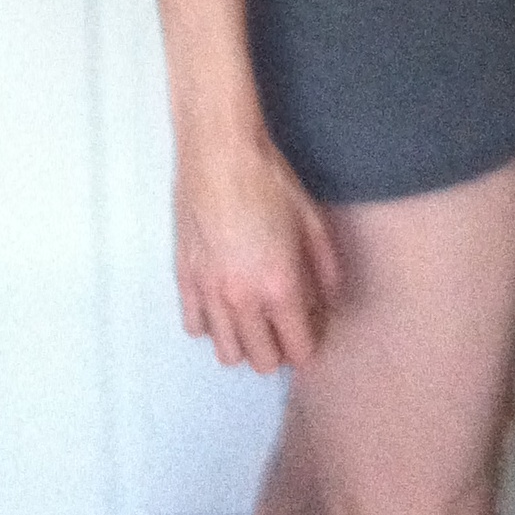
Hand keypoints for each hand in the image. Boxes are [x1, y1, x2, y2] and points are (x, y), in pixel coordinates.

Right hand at [173, 135, 341, 373]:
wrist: (220, 153)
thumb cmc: (269, 181)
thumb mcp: (312, 222)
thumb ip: (326, 270)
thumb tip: (329, 301)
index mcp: (279, 287)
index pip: (298, 349)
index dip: (309, 346)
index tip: (311, 331)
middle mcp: (242, 300)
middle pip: (262, 361)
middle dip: (279, 352)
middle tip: (285, 327)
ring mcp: (209, 292)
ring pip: (226, 353)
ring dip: (245, 344)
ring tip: (254, 320)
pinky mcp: (185, 279)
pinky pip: (195, 326)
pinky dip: (211, 325)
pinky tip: (224, 303)